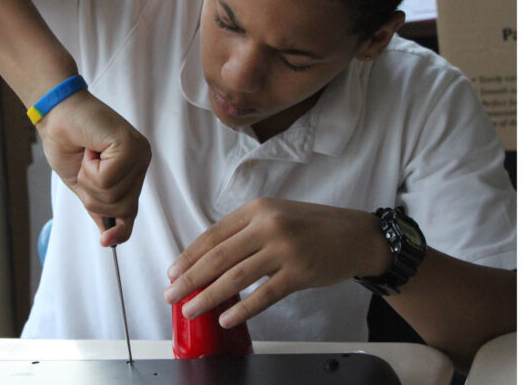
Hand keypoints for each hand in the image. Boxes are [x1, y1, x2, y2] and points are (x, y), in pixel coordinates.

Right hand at [37, 89, 150, 245]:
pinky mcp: (129, 146)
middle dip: (92, 196)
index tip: (107, 242)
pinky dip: (89, 169)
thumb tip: (112, 239)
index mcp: (133, 169)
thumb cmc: (67, 141)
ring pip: (113, 195)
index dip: (120, 228)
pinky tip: (89, 149)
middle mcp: (141, 160)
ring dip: (88, 179)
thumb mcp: (83, 183)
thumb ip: (99, 205)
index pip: (129, 209)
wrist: (55, 114)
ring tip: (86, 155)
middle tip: (84, 167)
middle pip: (121, 207)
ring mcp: (138, 153)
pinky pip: (107, 179)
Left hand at [163, 198, 389, 327]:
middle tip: (171, 294)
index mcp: (257, 209)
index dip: (189, 256)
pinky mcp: (300, 272)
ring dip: (209, 296)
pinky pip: (264, 295)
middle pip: (218, 256)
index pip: (213, 235)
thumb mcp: (276, 215)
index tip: (173, 272)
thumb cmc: (313, 227)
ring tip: (191, 310)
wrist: (357, 236)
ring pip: (236, 277)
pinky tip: (226, 319)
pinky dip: (243, 309)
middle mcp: (268, 225)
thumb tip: (210, 259)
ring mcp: (284, 249)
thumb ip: (246, 232)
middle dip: (190, 278)